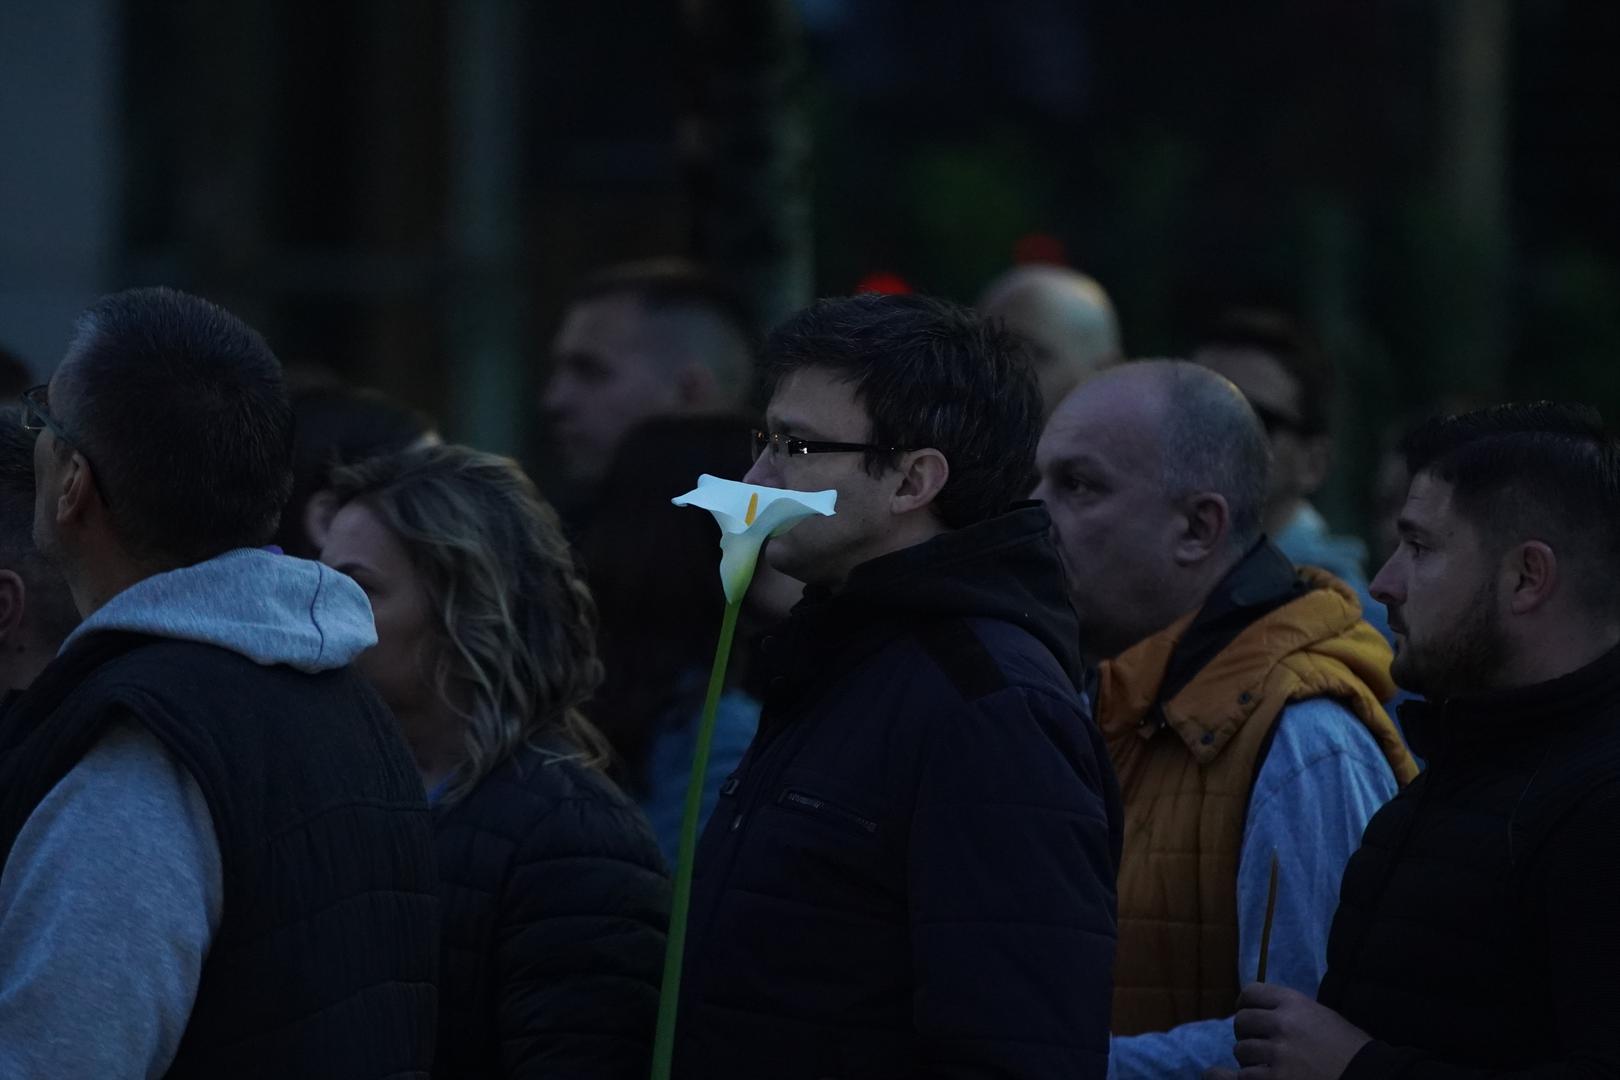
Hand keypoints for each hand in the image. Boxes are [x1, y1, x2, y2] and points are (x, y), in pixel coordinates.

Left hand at [1202, 983, 1370, 1079]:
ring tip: (1264, 1065)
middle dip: (1246, 1033)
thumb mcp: (1322, 1018)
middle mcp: (1283, 1024)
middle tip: (1256, 1044)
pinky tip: (1266, 1078)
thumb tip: (1264, 1014)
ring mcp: (1279, 1054)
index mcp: (1295, 1003)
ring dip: (1249, 1059)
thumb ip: (1292, 1013)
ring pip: (1241, 1050)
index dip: (1245, 1004)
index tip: (1247, 1013)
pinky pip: (1246, 1076)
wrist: (1369, 1076)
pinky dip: (1252, 1078)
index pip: (1251, 993)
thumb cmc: (1350, 1050)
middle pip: (1242, 1021)